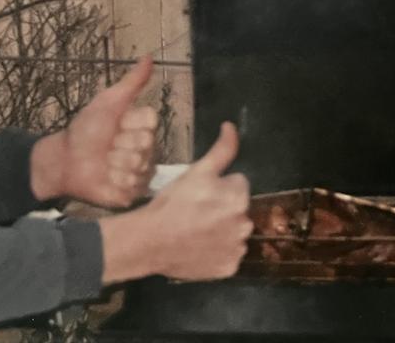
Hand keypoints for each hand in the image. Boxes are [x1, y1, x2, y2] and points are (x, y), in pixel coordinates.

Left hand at [32, 57, 158, 207]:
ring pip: (138, 167)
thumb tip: (150, 56)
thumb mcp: (108, 102)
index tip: (115, 125)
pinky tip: (105, 179)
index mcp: (143, 128)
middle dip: (119, 145)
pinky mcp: (133, 194)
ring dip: (114, 164)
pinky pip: (132, 187)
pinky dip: (113, 183)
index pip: (150, 122)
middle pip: (145, 145)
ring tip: (103, 163)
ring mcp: (141, 173)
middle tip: (106, 146)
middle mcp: (147, 150)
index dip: (129, 123)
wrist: (64, 160)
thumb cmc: (85, 130)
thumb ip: (131, 82)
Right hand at [99, 122, 251, 282]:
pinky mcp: (229, 269)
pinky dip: (218, 252)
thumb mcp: (196, 170)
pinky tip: (200, 247)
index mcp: (239, 198)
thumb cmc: (172, 202)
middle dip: (223, 207)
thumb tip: (231, 126)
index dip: (219, 186)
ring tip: (197, 230)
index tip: (201, 193)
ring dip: (222, 230)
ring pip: (234, 232)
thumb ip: (221, 149)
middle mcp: (244, 225)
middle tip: (197, 211)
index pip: (238, 184)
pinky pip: (229, 255)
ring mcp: (237, 249)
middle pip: (238, 209)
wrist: (151, 241)